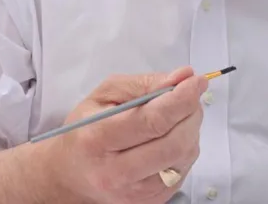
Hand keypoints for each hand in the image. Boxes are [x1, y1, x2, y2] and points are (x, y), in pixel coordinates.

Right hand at [43, 66, 207, 203]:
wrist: (71, 174)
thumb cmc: (87, 128)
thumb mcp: (105, 94)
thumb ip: (144, 83)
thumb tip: (183, 77)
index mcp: (98, 139)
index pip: (152, 121)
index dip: (181, 99)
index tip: (196, 81)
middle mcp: (115, 172)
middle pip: (174, 143)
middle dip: (191, 113)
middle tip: (190, 95)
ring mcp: (134, 193)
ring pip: (184, 157)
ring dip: (191, 129)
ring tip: (178, 116)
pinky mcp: (150, 202)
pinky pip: (183, 171)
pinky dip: (186, 148)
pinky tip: (171, 137)